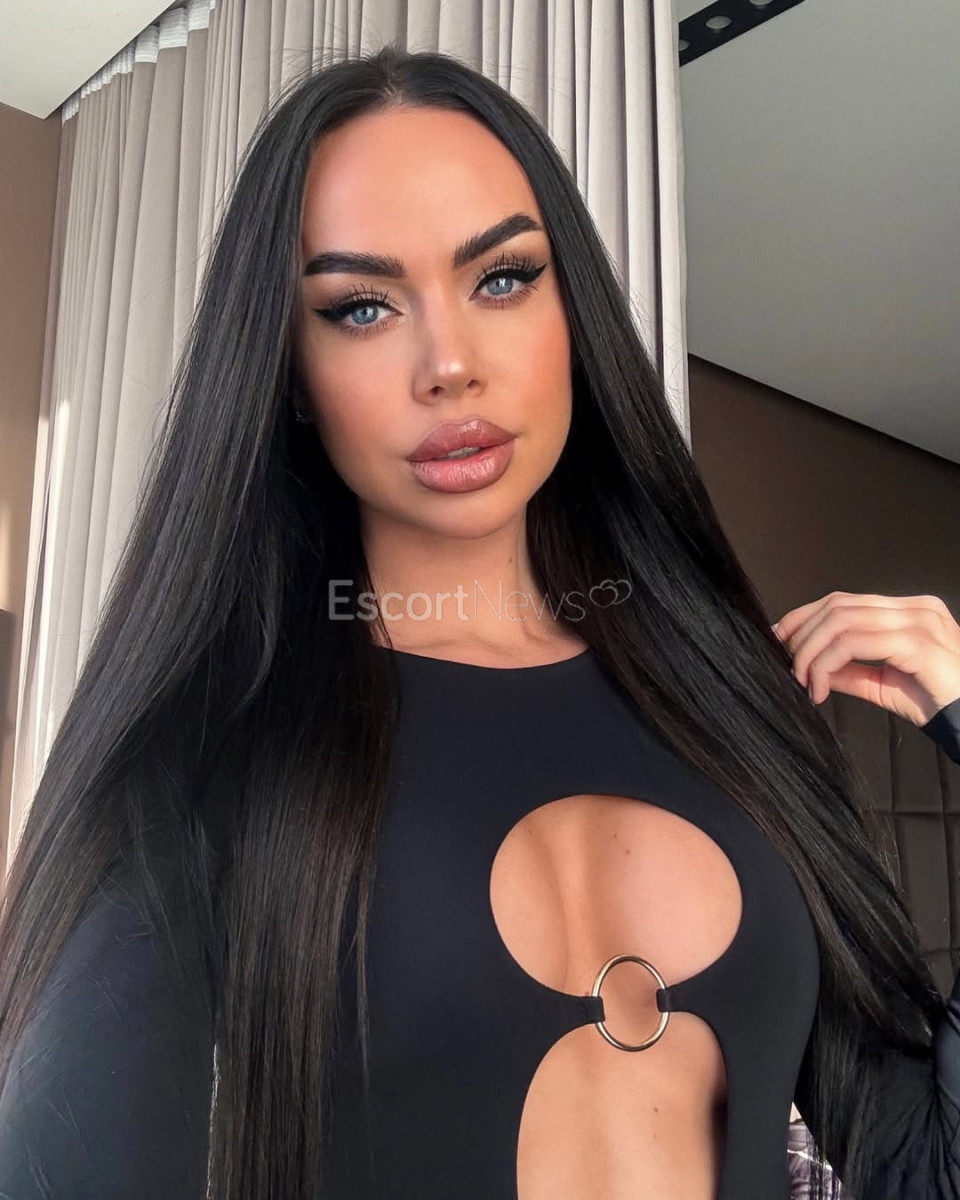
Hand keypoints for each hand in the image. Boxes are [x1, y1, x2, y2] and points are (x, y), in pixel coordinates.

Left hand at [771, 591, 959, 726]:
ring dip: (810, 653)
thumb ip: (850, 671)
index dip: (805, 617)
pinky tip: (820, 688)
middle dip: (802, 635)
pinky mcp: (917, 643)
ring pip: (840, 622)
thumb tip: (811, 667)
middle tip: (787, 666)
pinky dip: (826, 664)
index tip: (780, 639)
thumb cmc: (938, 702)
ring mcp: (918, 622)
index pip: (844, 601)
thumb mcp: (884, 684)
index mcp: (909, 611)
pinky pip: (853, 644)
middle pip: (837, 605)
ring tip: (804, 681)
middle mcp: (915, 608)